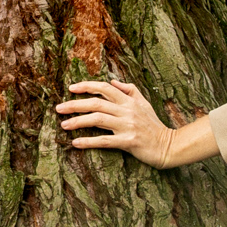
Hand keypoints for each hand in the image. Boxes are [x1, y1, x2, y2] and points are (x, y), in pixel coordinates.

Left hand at [55, 77, 180, 165]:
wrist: (168, 146)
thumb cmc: (153, 125)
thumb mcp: (144, 103)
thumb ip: (129, 90)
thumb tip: (112, 80)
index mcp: (129, 101)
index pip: (105, 88)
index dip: (87, 86)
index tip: (71, 88)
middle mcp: (127, 111)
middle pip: (96, 103)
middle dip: (75, 104)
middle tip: (59, 108)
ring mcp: (127, 126)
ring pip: (98, 120)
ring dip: (78, 121)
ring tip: (64, 125)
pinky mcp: (128, 142)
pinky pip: (105, 141)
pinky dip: (89, 141)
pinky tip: (76, 143)